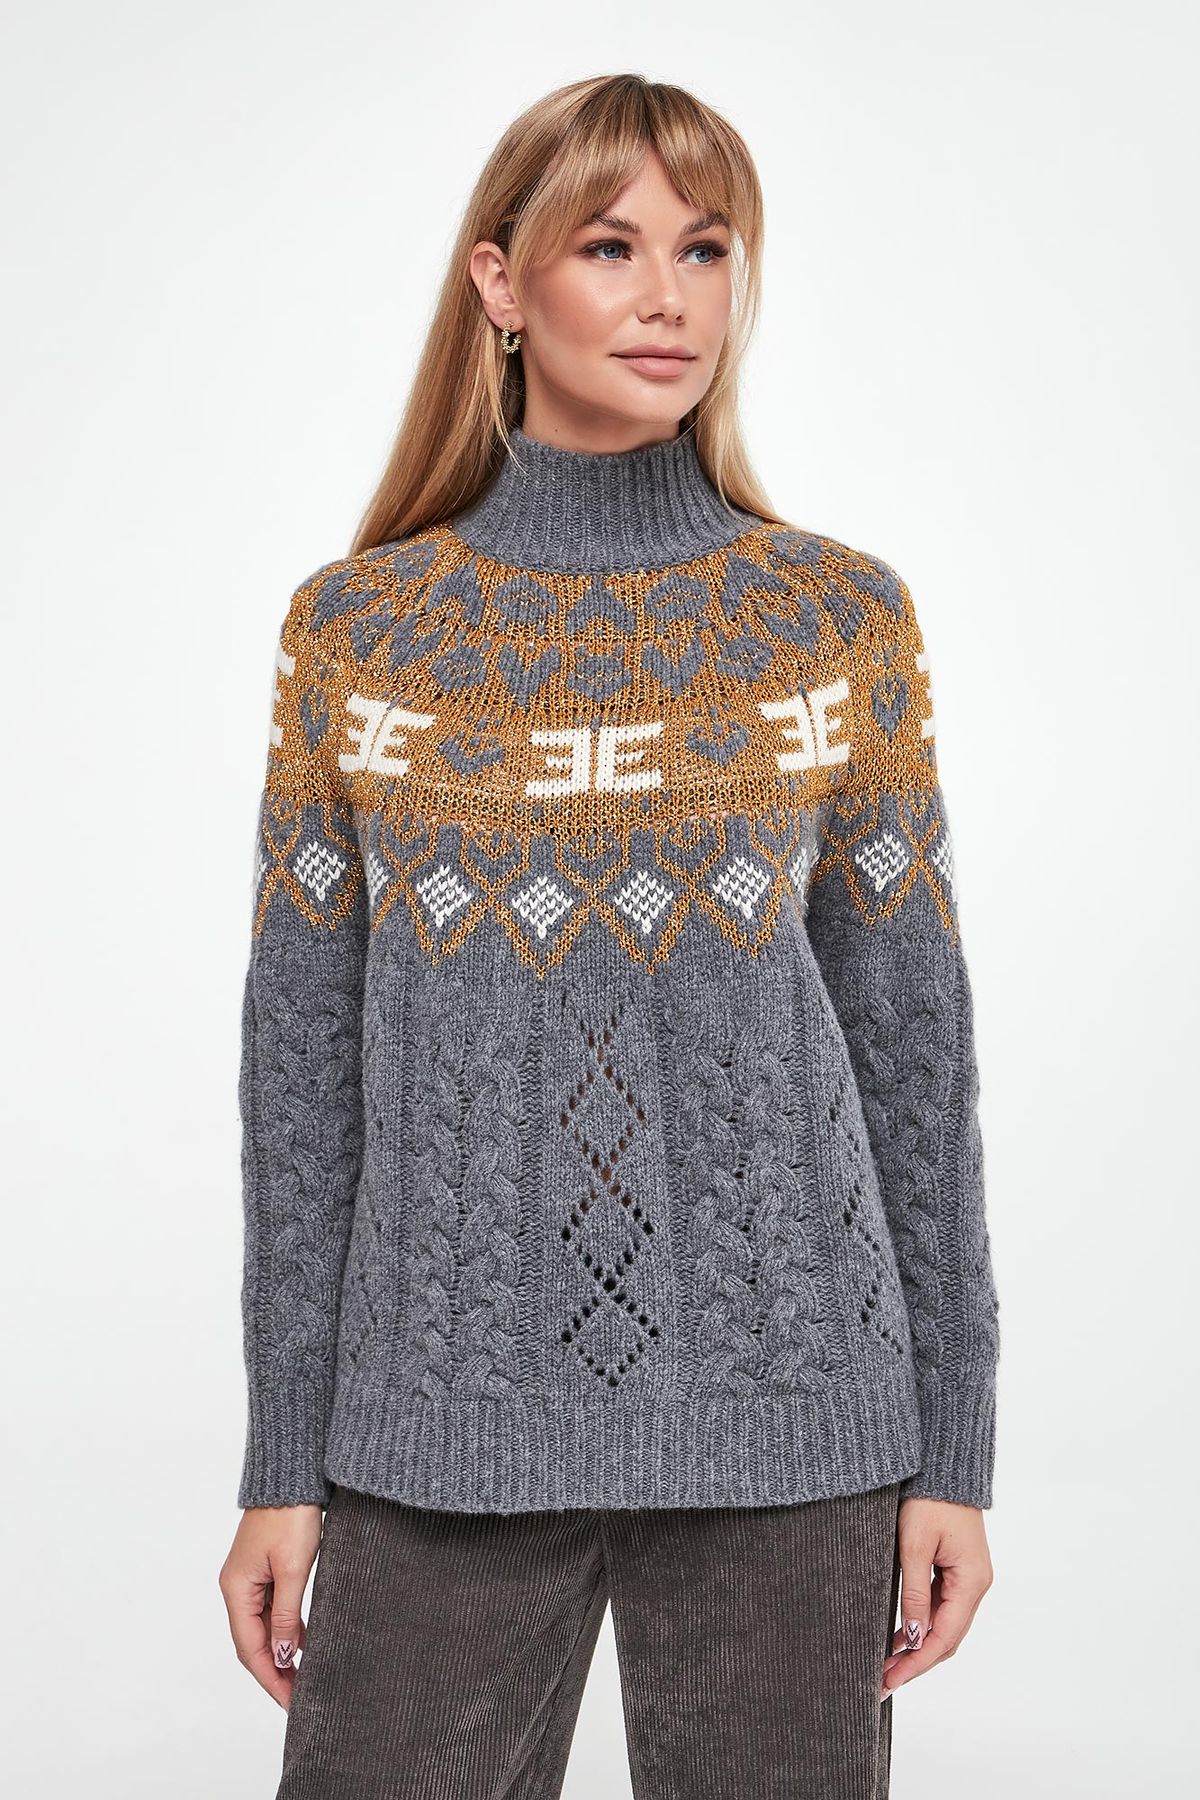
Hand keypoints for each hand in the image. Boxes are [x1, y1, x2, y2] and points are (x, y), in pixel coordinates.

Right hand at [219, 1504, 323, 1707]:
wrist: (293, 1475)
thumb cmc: (291, 1516)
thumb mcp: (294, 1569)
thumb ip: (287, 1614)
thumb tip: (282, 1655)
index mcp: (236, 1589)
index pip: (250, 1648)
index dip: (270, 1678)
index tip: (289, 1703)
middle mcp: (237, 1587)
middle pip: (253, 1642)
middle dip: (273, 1672)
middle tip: (297, 1699)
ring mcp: (250, 1578)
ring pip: (262, 1627)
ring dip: (280, 1652)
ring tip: (302, 1678)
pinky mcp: (265, 1569)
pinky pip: (272, 1609)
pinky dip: (285, 1629)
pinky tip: (302, 1644)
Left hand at [880, 1497, 992, 1700]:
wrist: (944, 1463)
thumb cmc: (929, 1498)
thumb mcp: (915, 1545)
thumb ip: (915, 1592)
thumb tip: (915, 1638)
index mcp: (972, 1581)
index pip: (944, 1637)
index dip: (917, 1663)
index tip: (889, 1680)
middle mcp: (975, 1583)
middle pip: (948, 1637)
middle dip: (916, 1661)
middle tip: (882, 1680)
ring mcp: (968, 1576)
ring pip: (945, 1624)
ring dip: (918, 1645)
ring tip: (886, 1663)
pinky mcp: (957, 1567)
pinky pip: (942, 1605)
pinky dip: (922, 1623)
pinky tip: (900, 1634)